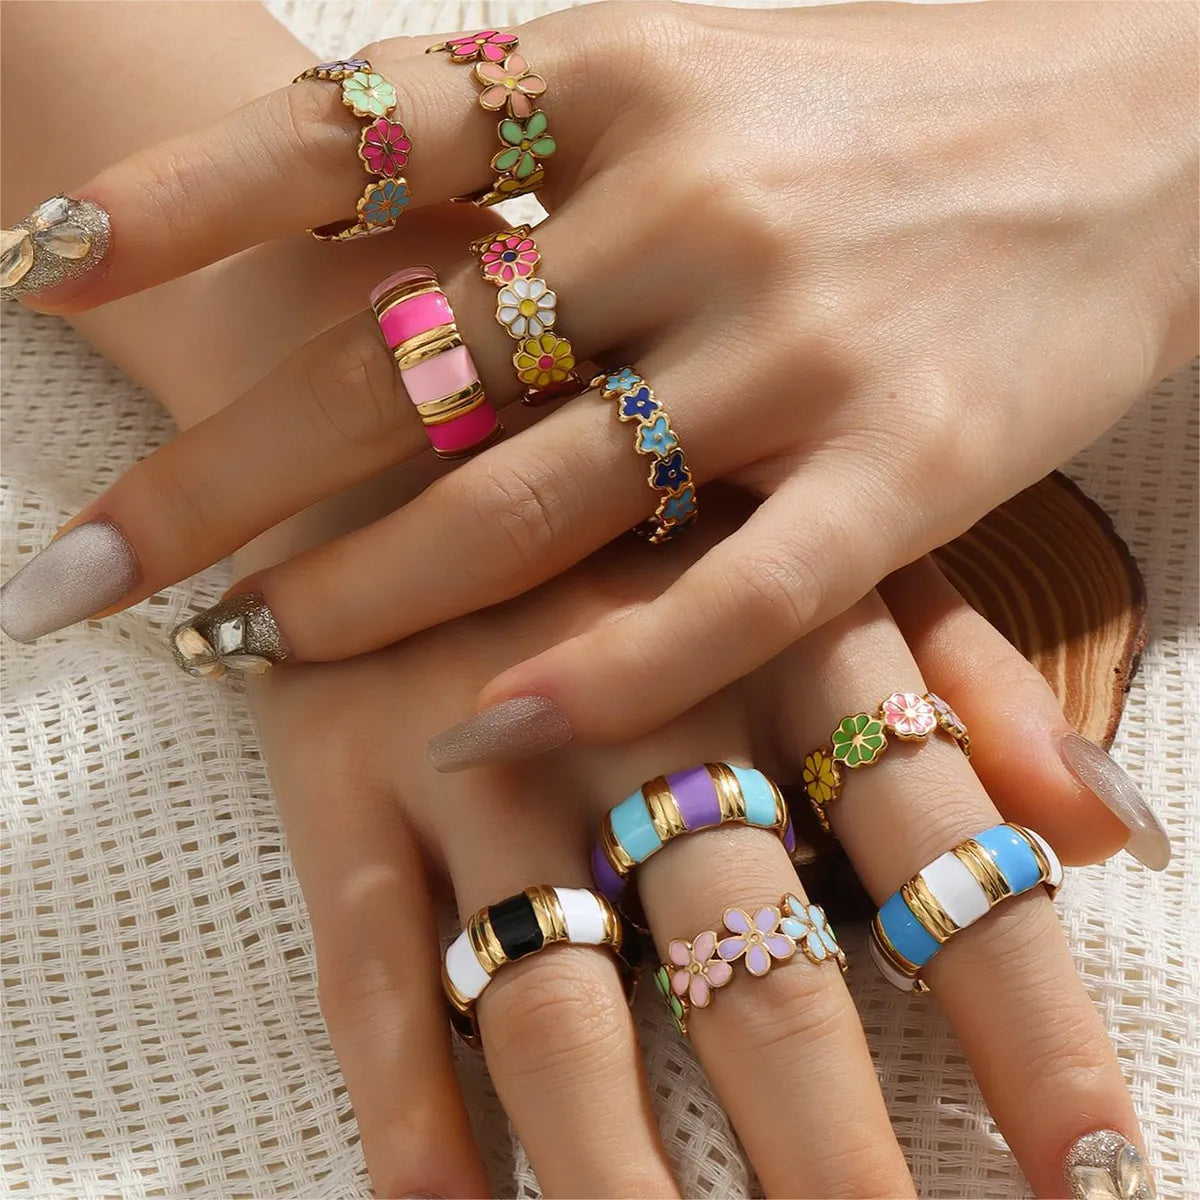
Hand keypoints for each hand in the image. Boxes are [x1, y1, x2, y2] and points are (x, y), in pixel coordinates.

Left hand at [4, 2, 1194, 769]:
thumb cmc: (890, 112)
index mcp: (624, 75)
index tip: (39, 256)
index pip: (357, 128)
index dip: (184, 191)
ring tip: (250, 644)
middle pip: (400, 361)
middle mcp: (692, 202)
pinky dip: (610, 670)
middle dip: (221, 473)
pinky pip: (733, 590)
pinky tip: (488, 726)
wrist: (1149, 124)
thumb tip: (346, 235)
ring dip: (372, 585)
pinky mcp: (911, 461)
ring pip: (537, 493)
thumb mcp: (697, 69)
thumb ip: (532, 153)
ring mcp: (798, 341)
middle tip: (85, 568)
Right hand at [249, 489, 1148, 1197]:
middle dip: (830, 1157)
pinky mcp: (335, 772)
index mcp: (790, 635)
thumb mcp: (825, 541)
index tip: (1095, 1180)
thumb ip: (969, 680)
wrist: (430, 394)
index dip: (1032, 1032)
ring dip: (620, 1180)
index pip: (940, 858)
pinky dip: (406, 1103)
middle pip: (754, 968)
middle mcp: (642, 702)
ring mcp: (474, 745)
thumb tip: (1113, 830)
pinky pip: (371, 963)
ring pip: (558, 1002)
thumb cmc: (652, 492)